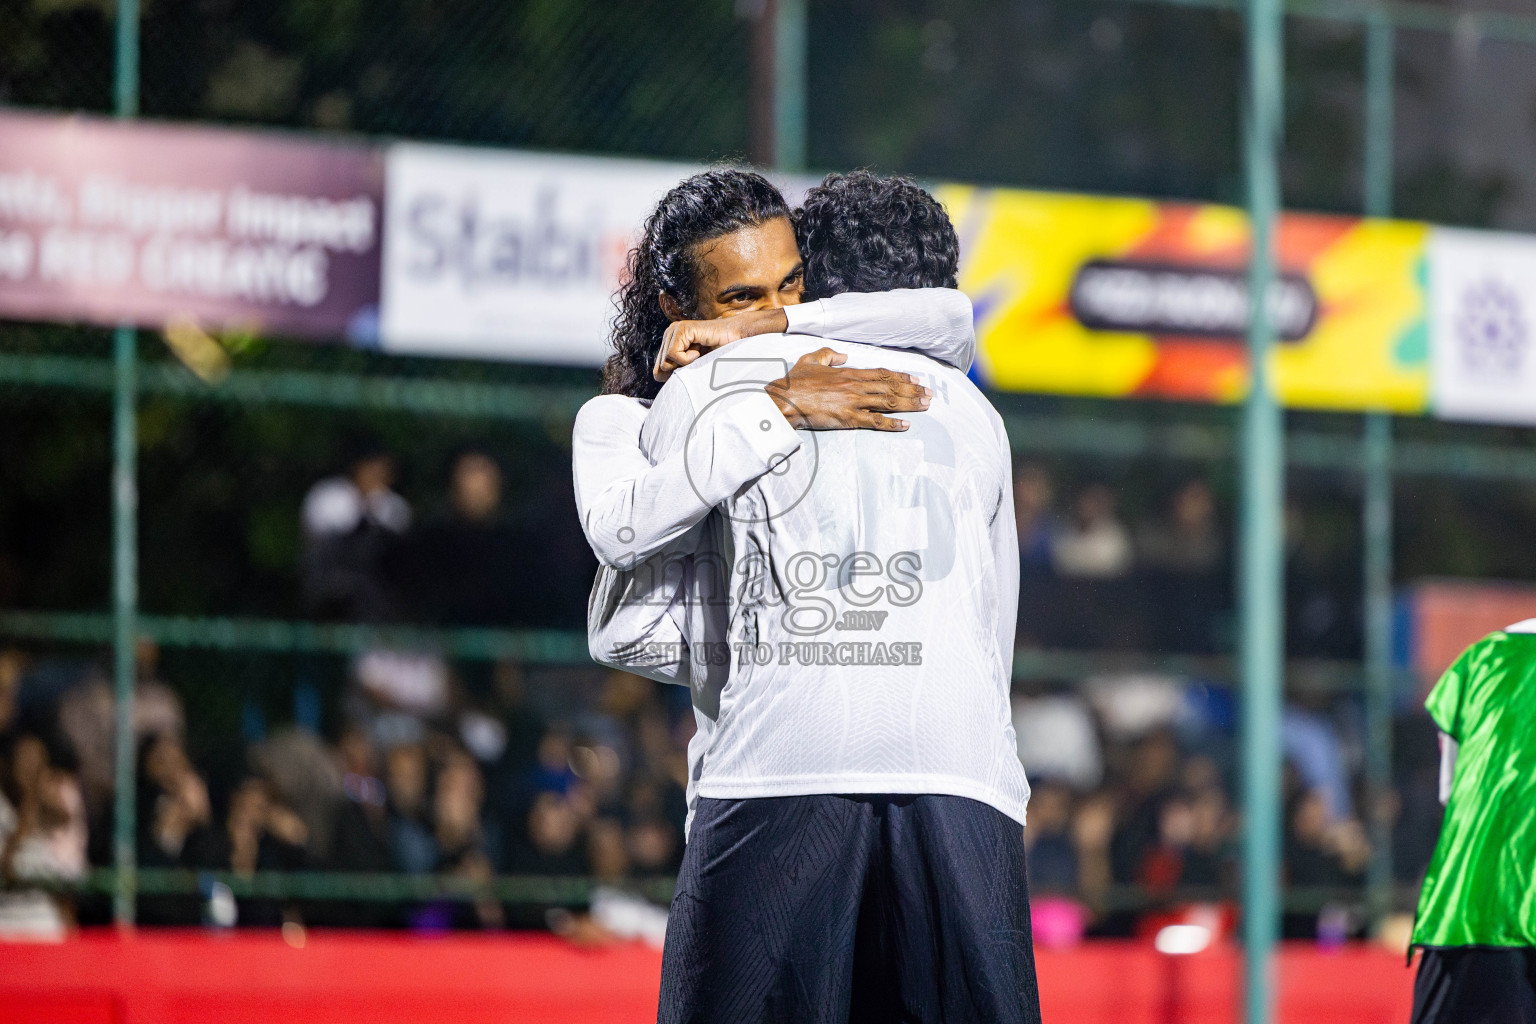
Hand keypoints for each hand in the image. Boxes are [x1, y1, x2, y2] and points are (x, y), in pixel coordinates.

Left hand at [654, 308, 789, 380]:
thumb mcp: (693, 367)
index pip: (658, 370)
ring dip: (686, 364)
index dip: (675, 375)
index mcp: (670, 342)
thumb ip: (675, 371)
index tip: (693, 366)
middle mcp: (669, 334)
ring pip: (666, 362)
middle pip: (660, 367)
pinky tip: (699, 350)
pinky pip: (673, 355)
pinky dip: (688, 359)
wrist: (737, 341)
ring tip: (699, 354)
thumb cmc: (719, 356)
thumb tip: (657, 377)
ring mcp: (674, 330)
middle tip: (697, 360)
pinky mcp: (681, 330)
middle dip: (680, 370)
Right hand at [764, 348, 930, 430]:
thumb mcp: (810, 360)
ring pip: (888, 402)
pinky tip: (905, 425)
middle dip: (912, 390)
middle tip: (929, 394)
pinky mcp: (849, 418)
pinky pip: (875, 421)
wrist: (785, 399)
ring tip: (925, 405)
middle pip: (891, 387)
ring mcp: (854, 402)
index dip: (900, 376)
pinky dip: (892, 424)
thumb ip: (828, 355)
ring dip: (909, 404)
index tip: (915, 379)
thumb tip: (842, 355)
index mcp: (849, 373)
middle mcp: (856, 386)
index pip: (881, 373)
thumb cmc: (795, 382)